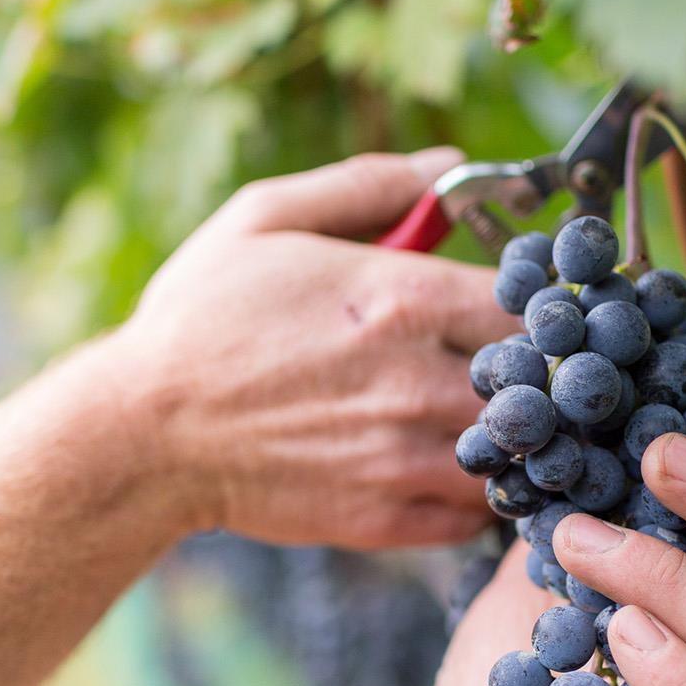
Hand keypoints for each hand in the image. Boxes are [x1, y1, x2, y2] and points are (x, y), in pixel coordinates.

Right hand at [101, 150, 512, 549]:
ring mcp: (405, 458)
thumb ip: (368, 184)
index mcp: (402, 297)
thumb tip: (449, 165)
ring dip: (516, 437)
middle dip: (536, 372)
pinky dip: (479, 494)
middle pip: (542, 380)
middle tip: (516, 365)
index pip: (532, 301)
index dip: (538, 303)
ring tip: (489, 420)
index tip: (519, 306)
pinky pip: (475, 514)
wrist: (142, 436)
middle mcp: (417, 381)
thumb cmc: (197, 320)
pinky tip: (451, 468)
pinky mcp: (386, 520)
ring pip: (520, 453)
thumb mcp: (264, 218)